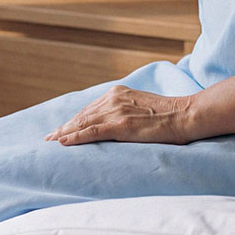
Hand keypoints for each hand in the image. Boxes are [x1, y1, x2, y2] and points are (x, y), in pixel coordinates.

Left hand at [43, 84, 192, 145]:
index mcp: (119, 93)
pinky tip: (64, 142)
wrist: (185, 115)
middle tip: (49, 136)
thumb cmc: (169, 116)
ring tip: (52, 141)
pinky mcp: (121, 125)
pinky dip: (75, 137)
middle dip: (66, 126)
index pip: (91, 108)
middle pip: (84, 114)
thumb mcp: (142, 108)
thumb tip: (115, 125)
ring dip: (65, 132)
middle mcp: (114, 98)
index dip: (75, 119)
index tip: (62, 128)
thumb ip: (126, 111)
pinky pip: (92, 132)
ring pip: (84, 123)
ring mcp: (117, 111)